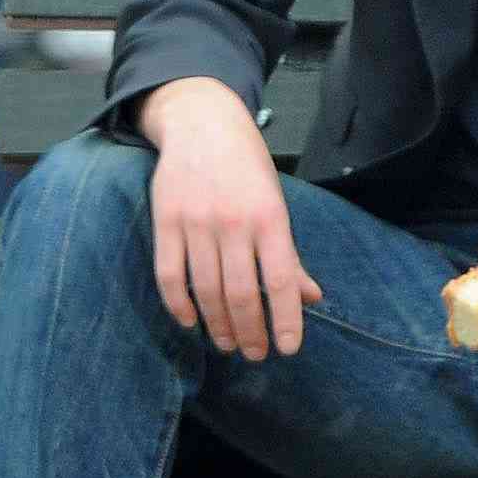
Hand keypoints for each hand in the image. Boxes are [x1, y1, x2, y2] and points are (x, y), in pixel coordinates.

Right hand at [137, 76, 321, 359]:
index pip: (281, 280)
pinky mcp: (165, 220)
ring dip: (218, 325)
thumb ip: (290, 254)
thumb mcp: (277, 204)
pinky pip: (169, 274)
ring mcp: (196, 222)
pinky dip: (179, 304)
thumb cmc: (248, 169)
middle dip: (250, 331)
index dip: (285, 319)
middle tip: (254, 354)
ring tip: (227, 344)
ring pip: (206, 290)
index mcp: (270, 217)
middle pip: (241, 293)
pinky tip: (191, 322)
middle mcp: (234, 222)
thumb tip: (311, 298)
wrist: (202, 122)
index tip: (288, 348)